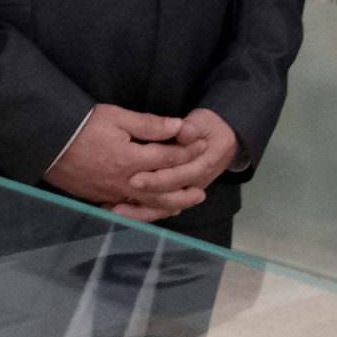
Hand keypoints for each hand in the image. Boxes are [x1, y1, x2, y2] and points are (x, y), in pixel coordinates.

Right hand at [44, 105, 205, 222]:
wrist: (47, 143)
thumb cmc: (82, 126)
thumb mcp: (116, 117)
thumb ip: (149, 125)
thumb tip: (178, 126)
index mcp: (132, 160)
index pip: (168, 159)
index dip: (188, 152)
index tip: (202, 146)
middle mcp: (125, 182)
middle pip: (163, 191)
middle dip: (184, 190)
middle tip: (201, 191)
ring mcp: (112, 193)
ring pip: (147, 206)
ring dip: (168, 206)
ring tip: (183, 206)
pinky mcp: (100, 198)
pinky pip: (128, 211)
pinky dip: (144, 213)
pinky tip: (151, 210)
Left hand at [125, 107, 239, 213]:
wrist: (221, 140)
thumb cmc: (207, 128)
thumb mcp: (201, 121)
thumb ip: (191, 127)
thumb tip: (182, 129)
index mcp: (202, 165)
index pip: (178, 176)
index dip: (157, 179)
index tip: (134, 179)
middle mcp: (195, 184)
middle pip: (168, 196)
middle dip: (143, 195)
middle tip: (118, 194)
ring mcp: (185, 192)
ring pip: (163, 208)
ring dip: (140, 212)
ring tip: (115, 210)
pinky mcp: (177, 196)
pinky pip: (159, 210)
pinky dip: (141, 214)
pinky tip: (120, 212)